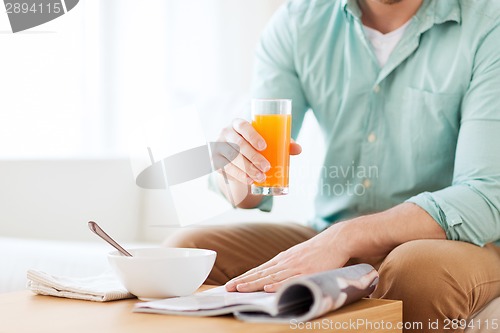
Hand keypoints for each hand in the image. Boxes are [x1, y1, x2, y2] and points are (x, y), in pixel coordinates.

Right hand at [213, 118, 300, 184]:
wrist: (233, 156)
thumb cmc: (253, 145)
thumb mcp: (266, 141)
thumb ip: (281, 143)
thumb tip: (298, 149)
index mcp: (238, 124)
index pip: (243, 126)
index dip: (253, 135)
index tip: (264, 147)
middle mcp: (225, 133)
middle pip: (238, 145)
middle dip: (253, 157)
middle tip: (267, 167)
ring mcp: (218, 147)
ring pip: (232, 158)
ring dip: (247, 169)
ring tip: (261, 177)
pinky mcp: (215, 161)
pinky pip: (226, 168)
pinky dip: (239, 175)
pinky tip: (249, 180)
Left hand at [225, 225, 348, 292]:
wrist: (335, 241)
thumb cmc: (316, 250)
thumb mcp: (296, 255)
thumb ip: (284, 265)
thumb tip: (270, 276)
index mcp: (282, 259)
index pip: (259, 270)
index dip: (244, 277)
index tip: (231, 284)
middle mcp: (285, 262)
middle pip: (261, 274)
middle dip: (243, 282)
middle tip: (228, 288)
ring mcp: (296, 267)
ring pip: (271, 278)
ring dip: (254, 284)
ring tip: (240, 289)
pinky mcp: (307, 273)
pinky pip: (291, 280)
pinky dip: (278, 285)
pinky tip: (267, 288)